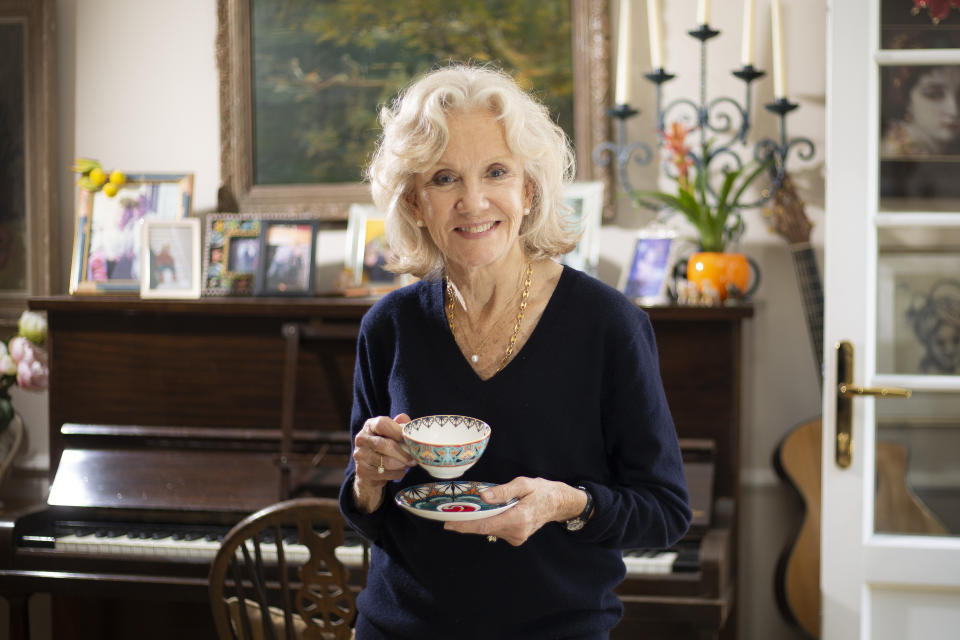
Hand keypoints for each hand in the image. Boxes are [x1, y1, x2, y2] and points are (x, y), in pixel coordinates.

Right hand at [352, 413, 415, 512]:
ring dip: (400, 465)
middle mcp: (361, 438)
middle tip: (414, 459)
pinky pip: (383, 473)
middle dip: (402, 453)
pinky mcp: (361, 470)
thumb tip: (404, 417)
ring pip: (384, 461)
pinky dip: (395, 474)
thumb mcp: (392, 433)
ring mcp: (359, 455)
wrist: (370, 469)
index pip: (382, 424)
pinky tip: (400, 471)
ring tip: (408, 464)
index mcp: (370, 425)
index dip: (397, 431)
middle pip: (384, 445)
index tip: (410, 440)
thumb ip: (399, 425)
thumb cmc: (385, 446)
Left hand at [443, 477, 587, 545]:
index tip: (449, 524)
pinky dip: (489, 521)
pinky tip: (488, 512)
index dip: (465, 526)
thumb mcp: (524, 484)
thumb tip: (483, 497)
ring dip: (479, 520)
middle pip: (485, 528)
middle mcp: (517, 532)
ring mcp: (517, 537)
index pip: (485, 525)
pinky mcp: (516, 538)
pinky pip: (496, 529)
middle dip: (468, 521)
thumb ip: (503, 491)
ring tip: (469, 510)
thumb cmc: (542, 491)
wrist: (558, 503)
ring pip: (490, 529)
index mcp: (518, 518)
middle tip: (450, 514)